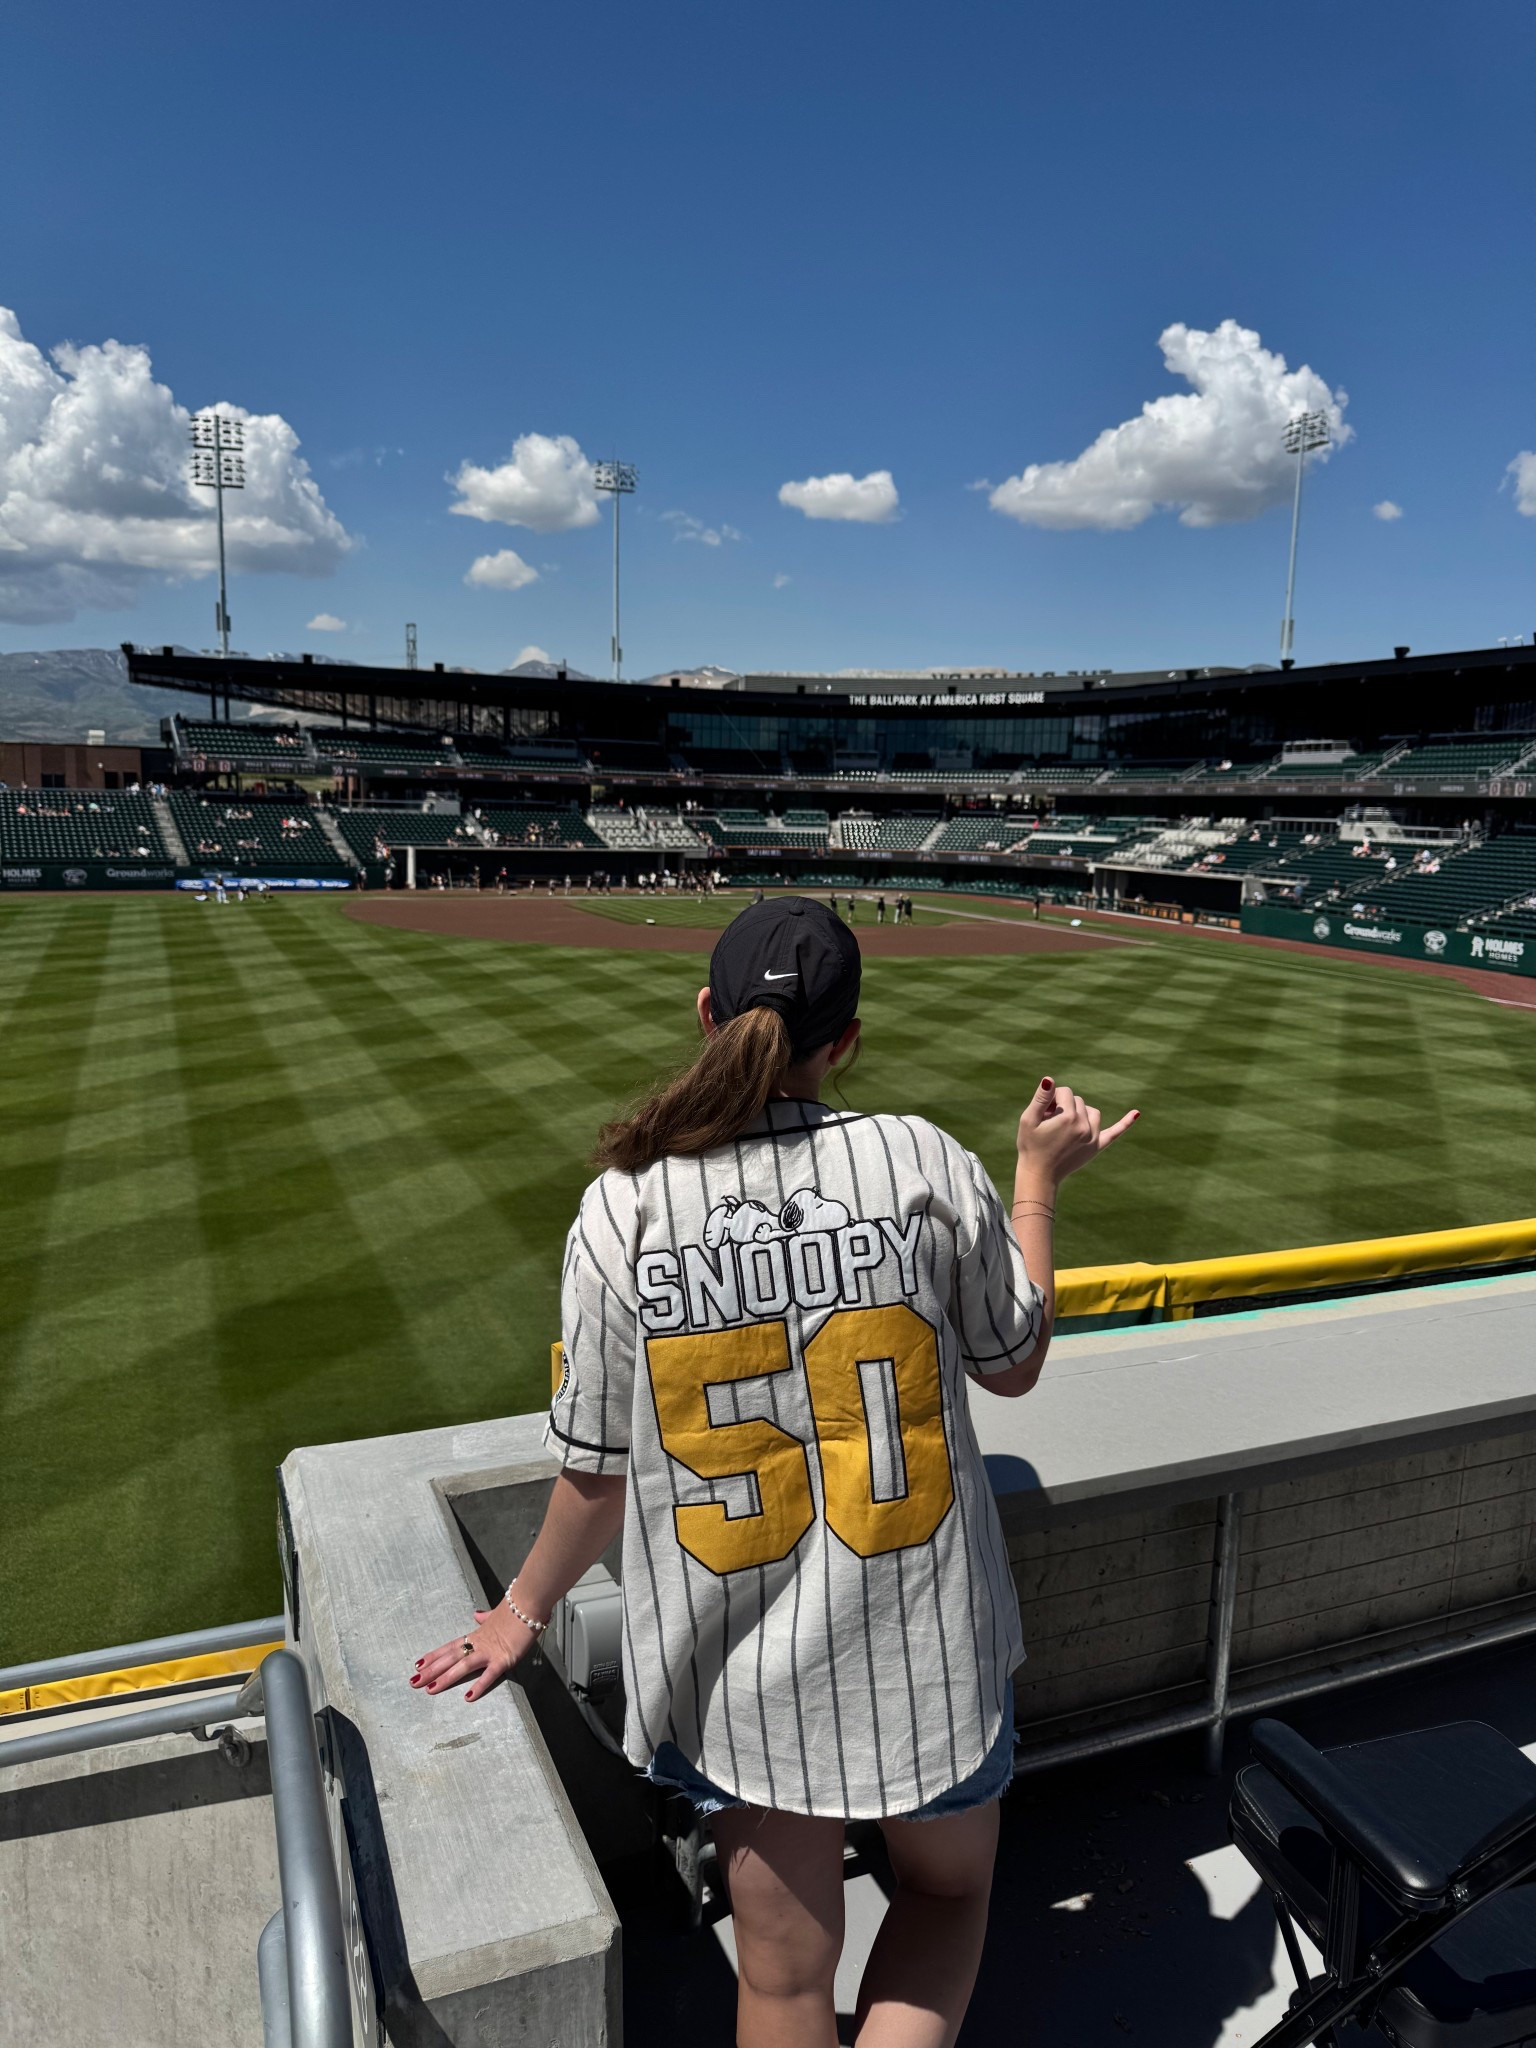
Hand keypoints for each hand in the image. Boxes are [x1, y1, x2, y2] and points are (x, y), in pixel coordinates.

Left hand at [409, 1603, 537, 1703]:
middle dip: (431, 1671)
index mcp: (476, 1635)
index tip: (418, 1664)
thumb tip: (477, 1615)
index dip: (434, 1656)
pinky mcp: (503, 1659)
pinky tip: (467, 1696)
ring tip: (430, 1689)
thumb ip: (485, 1617)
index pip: (450, 1647)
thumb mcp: (495, 1613)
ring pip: (462, 1666)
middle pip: (450, 1658)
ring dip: (445, 1678)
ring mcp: (490, 1652)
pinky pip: (489, 1675)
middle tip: (413, 1682)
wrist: (528, 1604)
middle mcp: (478, 1644)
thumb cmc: (514, 1608)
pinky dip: (478, 1686)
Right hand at [1017, 1076, 1137, 1187]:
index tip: (1043, 1113)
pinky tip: (1137, 1113)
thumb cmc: (1030, 1145)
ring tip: (1064, 1125)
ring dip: (1080, 1112)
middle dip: (1063, 1106)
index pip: (1065, 1092)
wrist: (1039, 1174)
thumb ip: (1041, 1098)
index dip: (1051, 1099)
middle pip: (1078, 1101)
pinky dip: (1125, 1123)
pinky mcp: (1097, 1147)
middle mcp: (1084, 1126)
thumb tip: (1050, 1079)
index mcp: (1068, 1118)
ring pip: (1091, 1112)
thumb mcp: (1029, 1119)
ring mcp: (1093, 1137)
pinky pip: (1115, 1132)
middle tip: (1048, 1122)